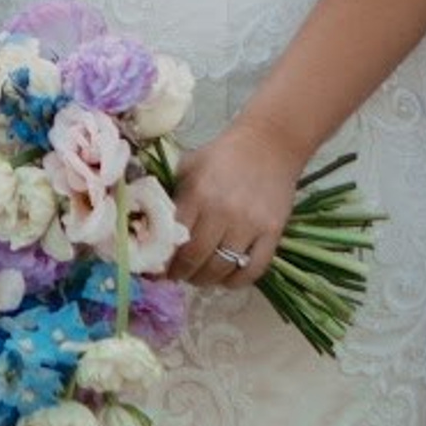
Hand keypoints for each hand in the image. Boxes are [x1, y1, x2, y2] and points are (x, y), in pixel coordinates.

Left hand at [169, 114, 305, 288]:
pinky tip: (226, 277)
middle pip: (195, 260)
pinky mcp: (273, 233)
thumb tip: (152, 231)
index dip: (162, 260)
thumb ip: (172, 197)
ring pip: (221, 269)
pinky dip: (236, 281)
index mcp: (198, 194)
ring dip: (205, 280)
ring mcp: (250, 225)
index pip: (173, 239)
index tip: (157, 268)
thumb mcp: (189, 168)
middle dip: (181, 274)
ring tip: (199, 276)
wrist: (270, 143)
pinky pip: (253, 271)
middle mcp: (223, 212)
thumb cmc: (223, 155)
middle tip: (177, 275)